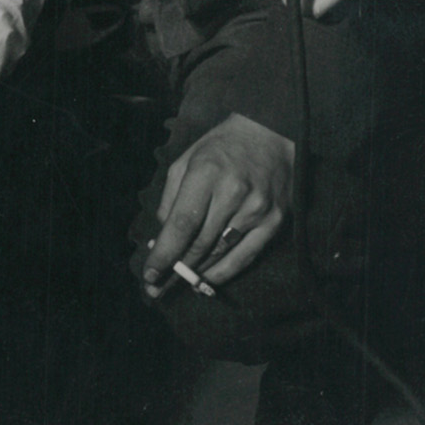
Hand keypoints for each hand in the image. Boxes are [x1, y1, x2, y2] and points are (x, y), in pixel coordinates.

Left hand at [143, 114, 294, 292]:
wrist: (270, 135)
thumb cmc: (220, 148)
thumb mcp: (186, 161)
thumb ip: (170, 198)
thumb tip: (161, 238)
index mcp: (206, 173)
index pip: (182, 223)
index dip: (165, 253)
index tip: (149, 274)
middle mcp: (234, 193)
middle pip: (200, 243)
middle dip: (175, 270)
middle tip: (157, 289)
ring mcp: (257, 210)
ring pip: (221, 252)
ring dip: (196, 273)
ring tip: (176, 285)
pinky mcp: (275, 222)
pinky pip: (246, 256)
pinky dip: (224, 273)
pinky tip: (206, 281)